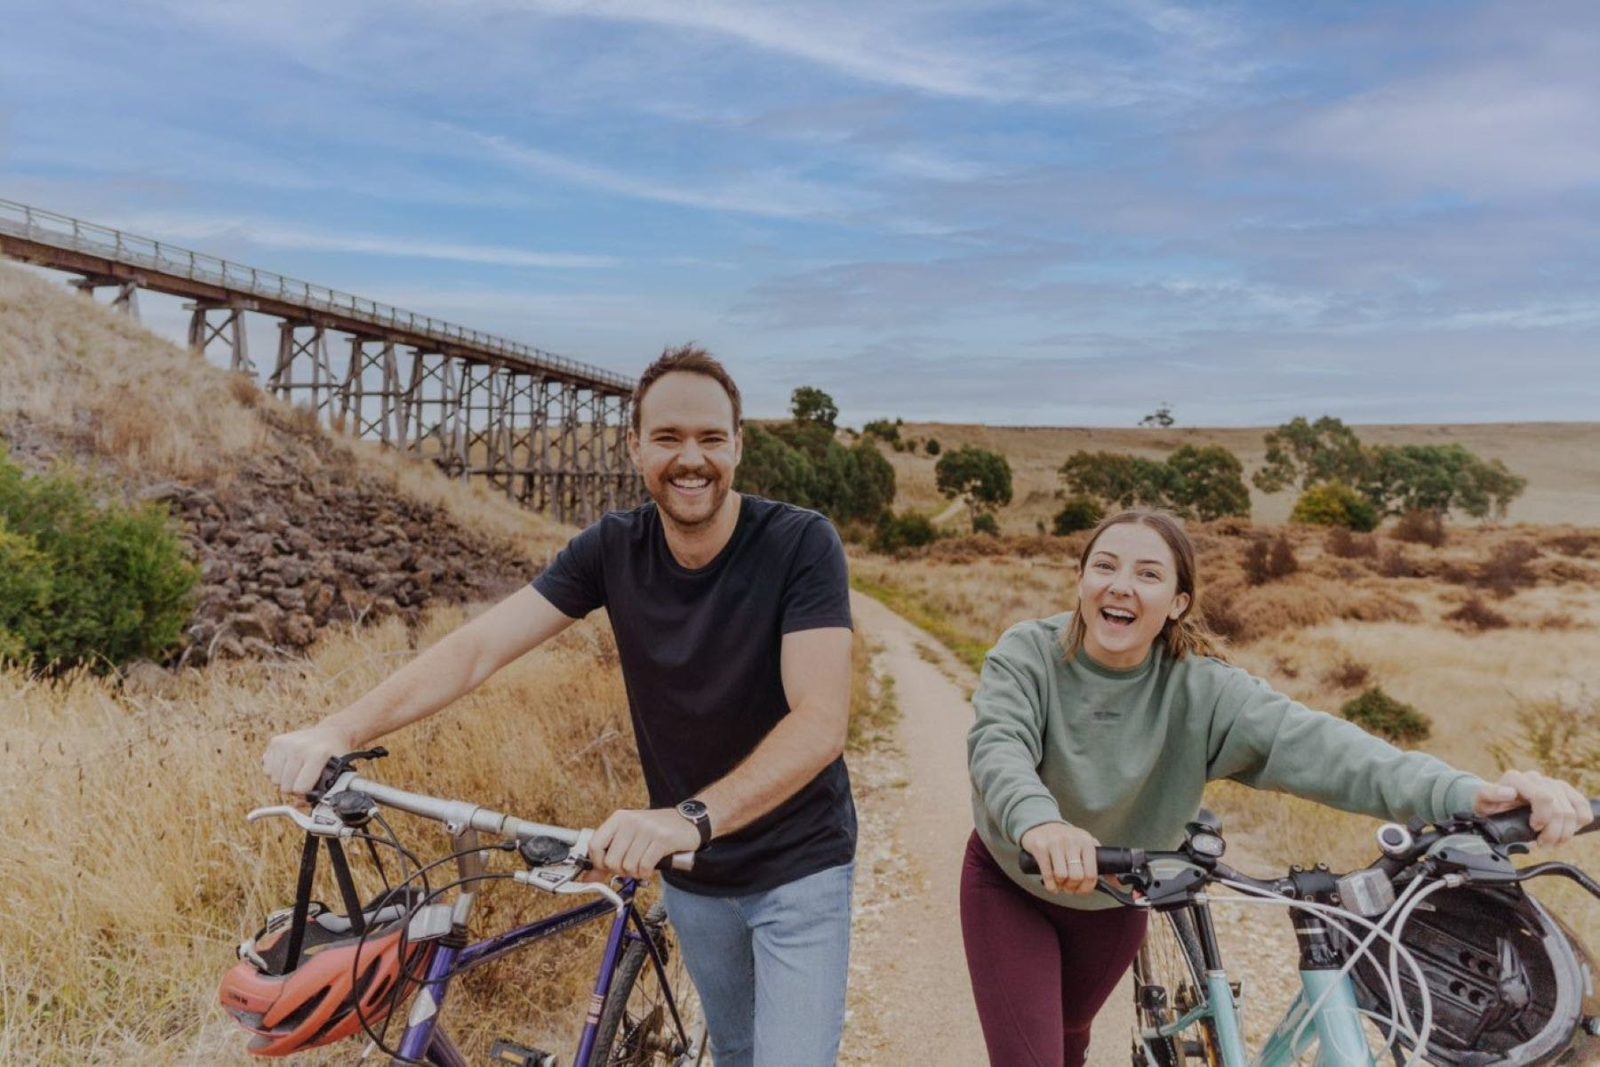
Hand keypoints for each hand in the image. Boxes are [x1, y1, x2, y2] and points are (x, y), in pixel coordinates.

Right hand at [262, 723, 357, 795]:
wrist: (330, 732)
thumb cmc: (334, 756)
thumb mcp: (337, 773)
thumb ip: (322, 793)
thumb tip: (298, 805)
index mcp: (318, 754)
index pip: (300, 788)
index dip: (306, 793)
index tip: (312, 788)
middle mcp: (299, 747)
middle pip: (285, 786)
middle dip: (294, 788)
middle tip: (304, 780)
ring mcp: (285, 743)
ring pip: (274, 780)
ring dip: (285, 781)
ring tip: (298, 772)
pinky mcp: (275, 741)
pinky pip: (267, 770)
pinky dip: (276, 772)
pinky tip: (289, 765)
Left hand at [585, 808, 700, 879]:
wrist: (687, 822)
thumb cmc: (656, 831)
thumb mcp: (629, 838)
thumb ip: (608, 857)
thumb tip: (589, 878)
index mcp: (619, 818)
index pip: (595, 845)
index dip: (599, 862)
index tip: (608, 866)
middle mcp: (631, 821)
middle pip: (612, 861)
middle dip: (622, 870)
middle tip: (632, 865)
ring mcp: (647, 829)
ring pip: (629, 866)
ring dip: (636, 872)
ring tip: (644, 863)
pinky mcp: (662, 839)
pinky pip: (645, 866)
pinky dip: (647, 872)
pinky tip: (652, 866)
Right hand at [1020, 821, 1099, 894]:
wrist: (1041, 824)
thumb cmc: (1066, 839)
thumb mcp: (1086, 845)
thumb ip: (1102, 863)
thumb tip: (1117, 884)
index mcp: (1086, 842)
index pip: (1091, 873)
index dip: (1087, 888)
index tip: (1082, 890)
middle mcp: (1072, 841)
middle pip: (1076, 876)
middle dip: (1073, 888)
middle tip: (1070, 888)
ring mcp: (1055, 843)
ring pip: (1061, 876)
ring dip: (1061, 886)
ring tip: (1061, 884)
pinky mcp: (1040, 846)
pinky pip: (1047, 874)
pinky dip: (1050, 885)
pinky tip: (1052, 885)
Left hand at [1474, 769, 1593, 847]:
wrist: (1494, 805)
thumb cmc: (1488, 805)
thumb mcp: (1481, 802)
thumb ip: (1490, 794)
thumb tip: (1509, 792)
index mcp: (1515, 779)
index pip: (1544, 797)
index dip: (1543, 817)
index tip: (1534, 827)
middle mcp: (1534, 778)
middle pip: (1560, 808)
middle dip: (1554, 832)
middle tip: (1543, 844)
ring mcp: (1550, 783)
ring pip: (1572, 810)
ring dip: (1565, 832)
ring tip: (1552, 842)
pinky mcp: (1563, 791)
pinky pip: (1581, 804)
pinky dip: (1579, 821)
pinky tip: (1567, 830)